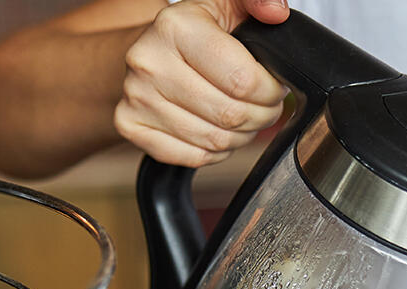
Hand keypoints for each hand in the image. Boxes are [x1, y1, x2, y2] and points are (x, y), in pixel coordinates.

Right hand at [114, 0, 289, 166]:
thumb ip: (256, 1)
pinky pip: (192, 156)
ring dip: (241, 137)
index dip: (270, 91)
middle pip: (230, 114)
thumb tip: (276, 11)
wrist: (147, 51)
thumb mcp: (224, 5)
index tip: (274, 87)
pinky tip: (218, 131)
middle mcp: (149, 61)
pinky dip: (215, 152)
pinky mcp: (130, 125)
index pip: (243, 80)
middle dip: (260, 116)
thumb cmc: (193, 32)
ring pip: (214, 140)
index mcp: (175, 27)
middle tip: (264, 107)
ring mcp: (136, 96)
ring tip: (243, 119)